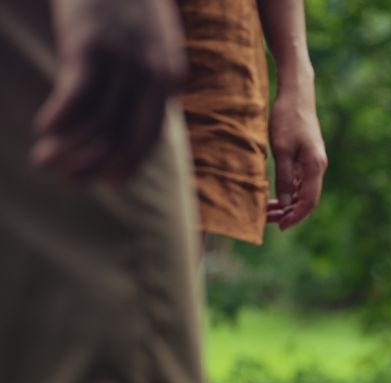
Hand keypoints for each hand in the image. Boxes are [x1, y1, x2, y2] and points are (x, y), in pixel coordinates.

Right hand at [32, 0, 185, 180]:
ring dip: (69, 148)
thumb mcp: (149, 45)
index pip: (150, 137)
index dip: (126, 163)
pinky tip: (44, 130)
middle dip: (96, 165)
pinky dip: (60, 119)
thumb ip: (143, 82)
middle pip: (125, 137)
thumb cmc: (126, 4)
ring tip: (44, 161)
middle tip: (69, 180)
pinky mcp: (92, 44)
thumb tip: (120, 124)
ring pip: (99, 122)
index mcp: (171, 78)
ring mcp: (124, 60)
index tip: (106, 180)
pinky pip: (77, 96)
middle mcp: (154, 74)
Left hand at [266, 85, 326, 230]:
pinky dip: (288, 192)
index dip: (295, 217)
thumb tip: (285, 204)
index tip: (280, 227)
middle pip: (306, 200)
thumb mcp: (282, 149)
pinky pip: (300, 182)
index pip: (308, 202)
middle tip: (267, 220)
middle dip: (289, 213)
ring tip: (267, 210)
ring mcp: (313, 163)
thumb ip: (284, 178)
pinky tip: (274, 195)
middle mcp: (318, 168)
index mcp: (314, 167)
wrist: (297, 95)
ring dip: (287, 204)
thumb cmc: (287, 118)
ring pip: (302, 192)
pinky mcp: (307, 158)